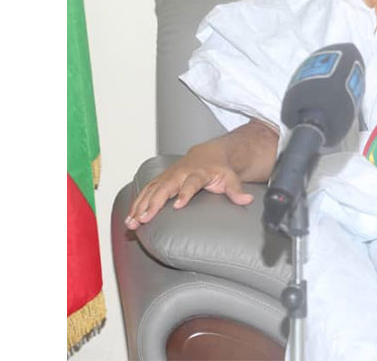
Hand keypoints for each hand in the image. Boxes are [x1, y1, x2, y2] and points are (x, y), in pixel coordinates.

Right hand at [124, 145, 253, 230]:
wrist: (208, 154)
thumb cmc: (219, 169)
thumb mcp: (231, 178)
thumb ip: (236, 190)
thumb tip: (246, 200)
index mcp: (198, 173)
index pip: (191, 183)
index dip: (185, 193)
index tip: (177, 206)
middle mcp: (180, 174)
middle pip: (165, 188)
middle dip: (153, 203)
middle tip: (144, 219)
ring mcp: (168, 176)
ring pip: (151, 190)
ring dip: (140, 206)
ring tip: (132, 222)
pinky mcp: (160, 180)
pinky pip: (146, 192)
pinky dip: (136, 204)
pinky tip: (130, 218)